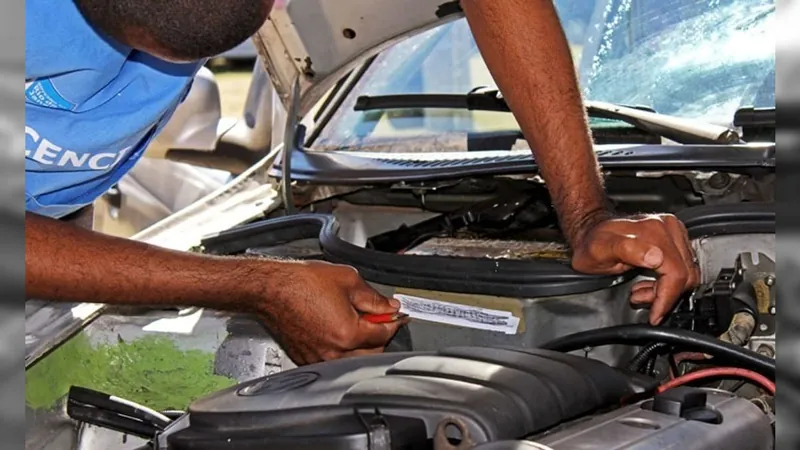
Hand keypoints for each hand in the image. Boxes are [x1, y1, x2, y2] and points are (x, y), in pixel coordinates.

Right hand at [253, 260, 406, 364]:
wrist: (271, 289)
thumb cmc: (301, 283)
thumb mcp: (348, 280)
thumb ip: (374, 297)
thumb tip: (389, 306)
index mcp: (348, 334)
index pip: (385, 333)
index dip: (394, 321)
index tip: (397, 315)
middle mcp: (334, 352)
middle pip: (373, 353)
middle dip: (380, 335)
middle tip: (378, 317)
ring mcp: (319, 358)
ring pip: (354, 360)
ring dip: (362, 346)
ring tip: (357, 323)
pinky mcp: (307, 359)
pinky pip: (334, 360)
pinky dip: (342, 350)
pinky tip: (339, 331)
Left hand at [571, 214, 700, 324]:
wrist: (590, 233)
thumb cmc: (591, 244)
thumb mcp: (599, 250)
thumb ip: (625, 250)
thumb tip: (656, 258)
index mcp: (653, 231)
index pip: (676, 273)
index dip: (666, 299)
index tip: (655, 315)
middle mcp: (667, 228)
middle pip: (685, 274)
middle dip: (664, 295)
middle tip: (640, 299)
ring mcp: (673, 231)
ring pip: (687, 273)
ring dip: (666, 290)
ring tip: (640, 292)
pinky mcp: (674, 238)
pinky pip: (683, 267)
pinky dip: (668, 281)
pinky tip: (648, 284)